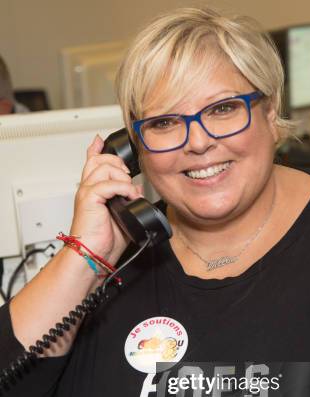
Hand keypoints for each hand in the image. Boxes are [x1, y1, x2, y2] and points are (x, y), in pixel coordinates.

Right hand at [70, 134, 143, 262]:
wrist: (92, 256)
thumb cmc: (102, 241)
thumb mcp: (121, 216)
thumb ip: (128, 200)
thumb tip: (137, 188)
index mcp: (92, 191)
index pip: (91, 162)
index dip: (96, 149)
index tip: (100, 141)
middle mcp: (87, 188)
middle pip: (99, 159)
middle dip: (117, 162)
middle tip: (128, 177)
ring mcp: (87, 192)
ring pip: (104, 167)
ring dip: (122, 177)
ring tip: (128, 192)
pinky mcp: (89, 198)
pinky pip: (108, 183)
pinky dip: (123, 188)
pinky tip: (129, 197)